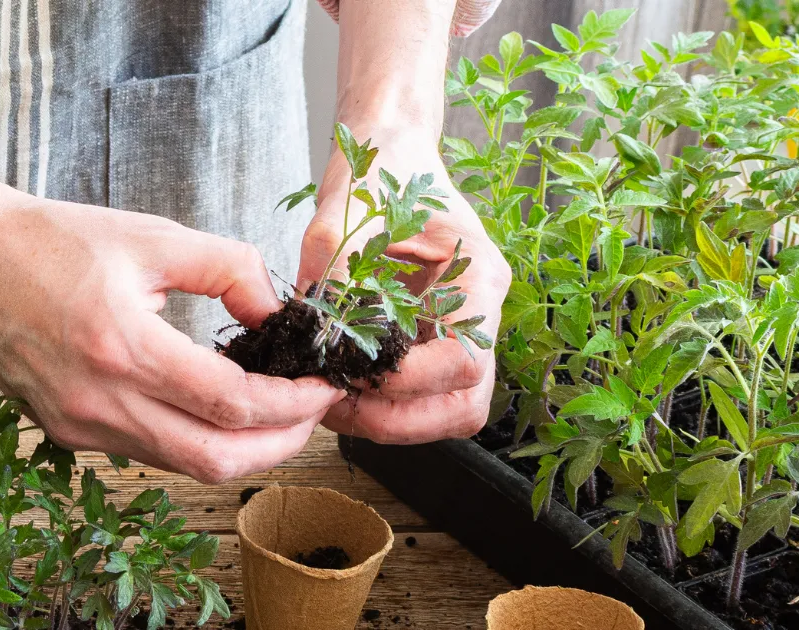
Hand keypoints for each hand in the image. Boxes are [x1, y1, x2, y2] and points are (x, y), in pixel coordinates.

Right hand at [0, 169, 343, 481]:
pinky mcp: (70, 432)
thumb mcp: (154, 236)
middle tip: (316, 412)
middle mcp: (100, 401)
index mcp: (123, 349)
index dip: (294, 404)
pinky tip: (225, 413)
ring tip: (282, 414)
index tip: (327, 385)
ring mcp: (81, 425)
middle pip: (217, 459)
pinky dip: (202, 441)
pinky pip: (153, 454)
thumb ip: (230, 268)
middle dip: (283, 443)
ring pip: (186, 466)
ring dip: (245, 449)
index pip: (233, 404)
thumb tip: (279, 311)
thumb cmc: (56, 241)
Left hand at [298, 128, 510, 442]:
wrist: (393, 145)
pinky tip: (342, 384)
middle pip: (466, 399)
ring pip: (451, 407)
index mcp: (481, 274)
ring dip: (395, 419)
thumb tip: (315, 330)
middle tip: (337, 404)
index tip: (353, 375)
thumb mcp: (350, 208)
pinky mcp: (438, 337)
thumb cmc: (381, 166)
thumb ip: (336, 267)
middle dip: (401, 417)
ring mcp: (465, 326)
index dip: (411, 382)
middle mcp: (483, 308)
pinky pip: (427, 393)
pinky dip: (387, 403)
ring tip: (335, 400)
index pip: (464, 358)